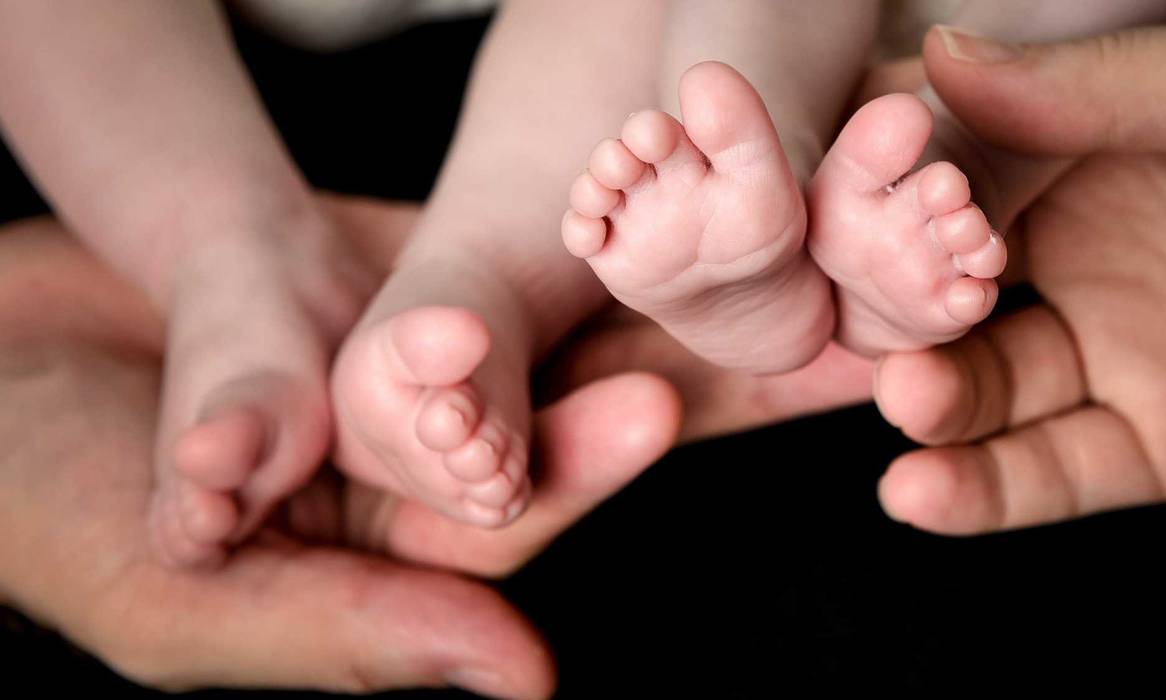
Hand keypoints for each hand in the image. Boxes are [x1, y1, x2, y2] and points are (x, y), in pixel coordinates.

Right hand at [0, 205, 677, 697]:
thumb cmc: (38, 502)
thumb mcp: (186, 599)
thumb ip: (354, 629)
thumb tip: (523, 676)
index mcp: (375, 548)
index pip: (505, 516)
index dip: (579, 466)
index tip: (651, 409)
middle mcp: (401, 459)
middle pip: (537, 417)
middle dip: (621, 373)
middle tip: (705, 317)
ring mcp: (394, 362)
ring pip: (519, 330)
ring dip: (600, 290)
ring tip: (686, 233)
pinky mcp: (379, 279)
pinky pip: (465, 255)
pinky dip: (531, 227)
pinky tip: (607, 186)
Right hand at [874, 18, 1165, 533]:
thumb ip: (1087, 89)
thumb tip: (940, 56)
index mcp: (1084, 154)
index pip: (949, 177)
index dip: (896, 201)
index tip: (861, 217)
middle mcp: (1081, 254)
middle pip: (945, 292)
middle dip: (901, 311)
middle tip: (884, 325)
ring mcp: (1116, 352)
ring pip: (989, 392)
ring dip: (932, 405)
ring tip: (906, 402)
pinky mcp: (1163, 443)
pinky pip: (1056, 474)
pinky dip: (986, 491)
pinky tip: (921, 490)